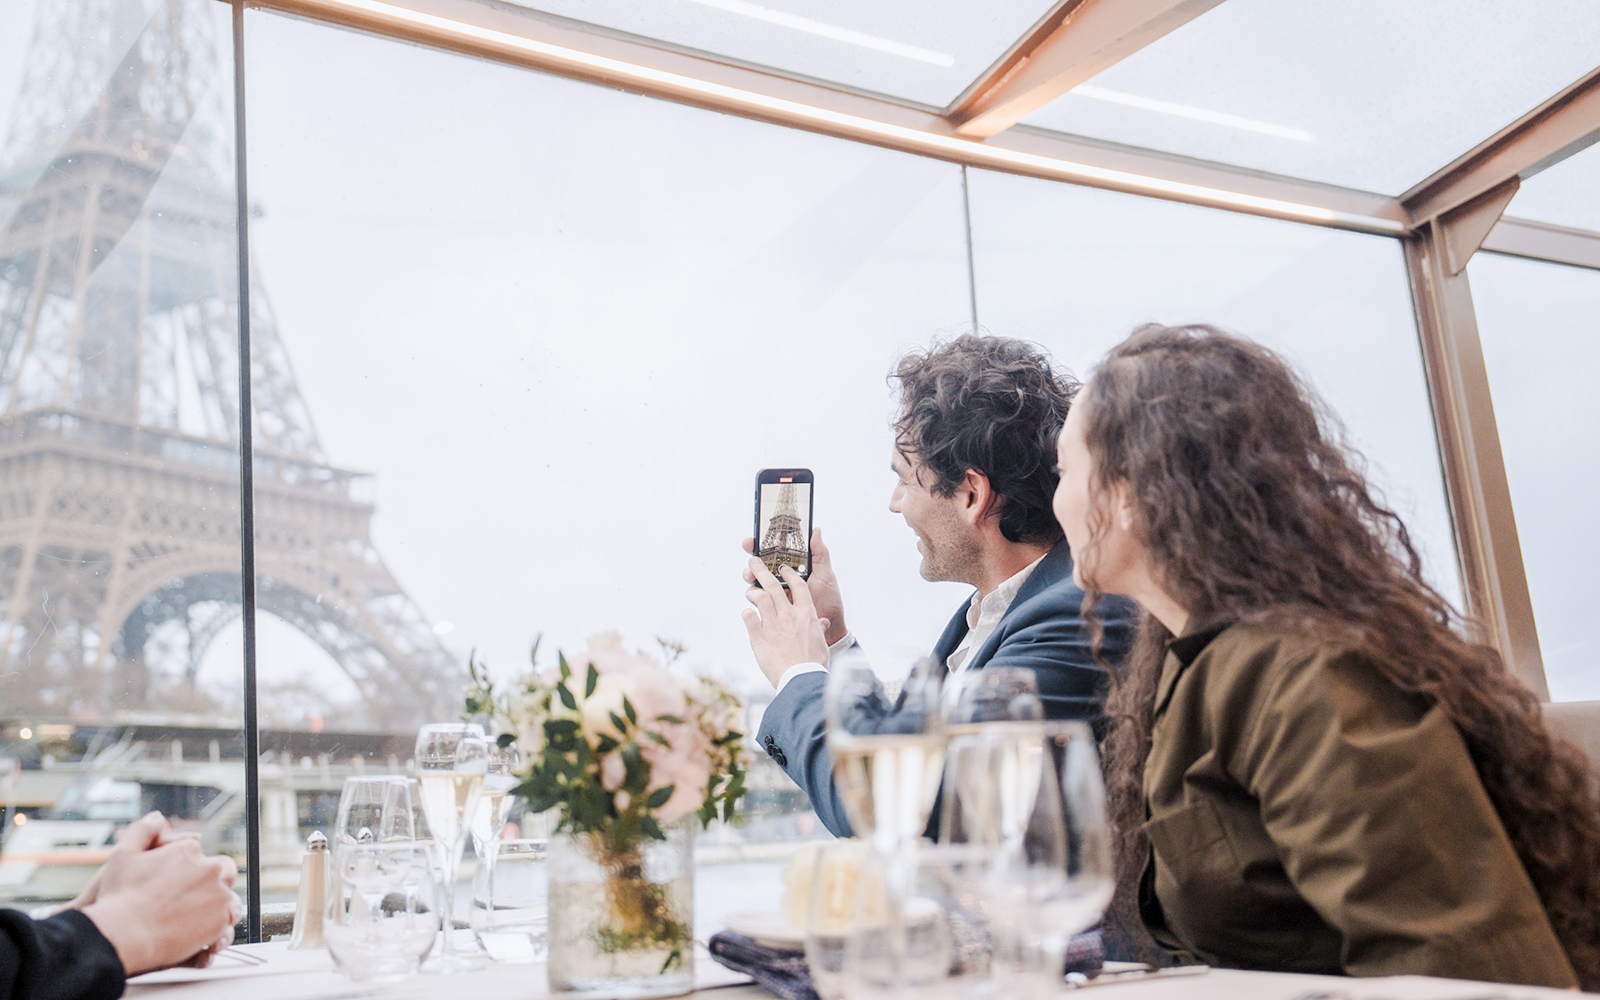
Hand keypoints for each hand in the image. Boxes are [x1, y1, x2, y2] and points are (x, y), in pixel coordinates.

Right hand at [81, 812, 241, 975]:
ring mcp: (218, 895)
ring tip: (195, 917)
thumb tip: (157, 817)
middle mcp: (210, 869)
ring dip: (217, 904)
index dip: (188, 868)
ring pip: (228, 896)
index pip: (199, 855)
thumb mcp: (123, 855)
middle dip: (211, 881)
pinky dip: (217, 925)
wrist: (122, 935)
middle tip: (190, 898)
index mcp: (189, 851)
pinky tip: (199, 931)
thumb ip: (142, 830)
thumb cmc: (120, 896)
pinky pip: (227, 922)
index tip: (175, 883)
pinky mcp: (220, 921)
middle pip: (222, 871)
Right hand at [742, 528, 846, 645]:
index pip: (773, 552)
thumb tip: (816, 531)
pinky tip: (756, 594)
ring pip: (756, 582)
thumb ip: (819, 553)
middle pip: (760, 566)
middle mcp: (782, 579)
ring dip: (750, 577)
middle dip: (752, 562)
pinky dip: (753, 596)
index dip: (760, 545)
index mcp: (793, 568)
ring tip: (752, 578)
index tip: (752, 540)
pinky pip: (758, 601)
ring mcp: (776, 594)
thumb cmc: (829, 599)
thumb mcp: (825, 574)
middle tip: (752, 562)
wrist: (830, 628)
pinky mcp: (773, 609)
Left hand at [742, 558, 829, 687]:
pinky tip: (747, 613)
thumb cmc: (814, 663)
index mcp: (806, 614)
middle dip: (761, 570)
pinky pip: (749, 618)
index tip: (783, 568)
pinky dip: (747, 613)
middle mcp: (789, 615)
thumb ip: (819, 629)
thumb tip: (823, 624)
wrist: (801, 678)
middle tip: (753, 561)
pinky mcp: (759, 636)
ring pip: (759, 598)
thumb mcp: (821, 643)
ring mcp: (773, 624)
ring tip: (749, 590)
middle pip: (773, 585)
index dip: (789, 574)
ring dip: (752, 592)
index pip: (798, 586)